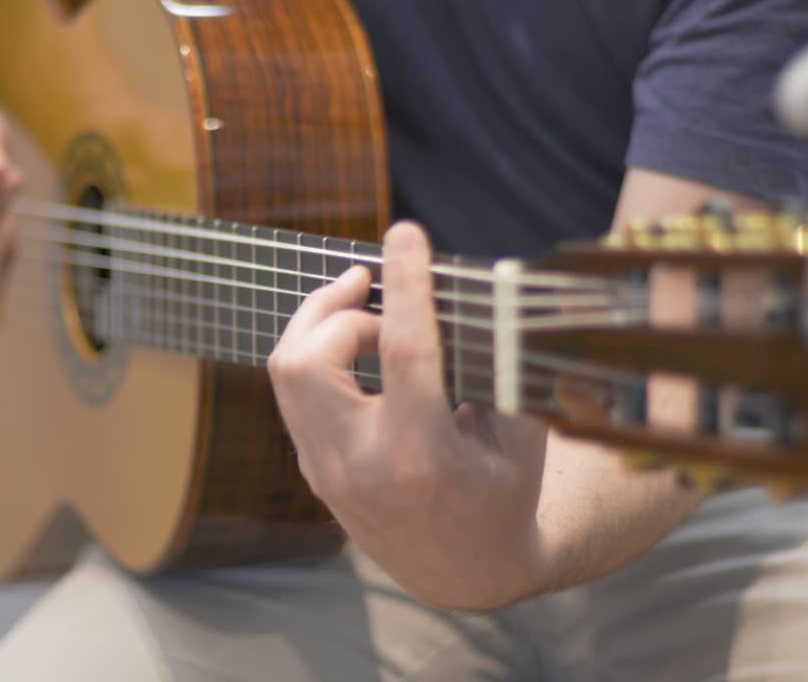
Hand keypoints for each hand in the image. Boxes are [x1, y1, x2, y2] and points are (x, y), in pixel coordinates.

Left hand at [268, 222, 548, 610]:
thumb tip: (477, 291)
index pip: (403, 350)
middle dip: (339, 308)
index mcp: (424, 457)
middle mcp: (361, 465)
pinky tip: (353, 343)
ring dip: (318, 324)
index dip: (407, 282)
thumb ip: (498, 366)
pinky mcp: (313, 470)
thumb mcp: (522, 435)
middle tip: (377, 288)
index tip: (405, 232)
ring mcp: (327, 472)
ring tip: (364, 305)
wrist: (465, 576)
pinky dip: (318, 354)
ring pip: (286, 372)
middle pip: (308, 358)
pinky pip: (294, 394)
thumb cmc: (505, 497)